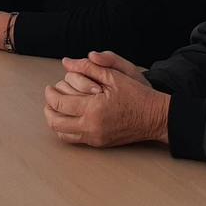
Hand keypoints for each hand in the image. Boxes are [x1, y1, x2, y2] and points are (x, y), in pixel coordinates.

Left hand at [43, 57, 169, 147]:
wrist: (156, 117)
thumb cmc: (137, 94)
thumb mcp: (114, 75)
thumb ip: (88, 67)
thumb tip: (66, 62)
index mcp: (93, 109)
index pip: (59, 104)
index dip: (50, 94)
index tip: (50, 87)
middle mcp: (92, 127)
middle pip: (55, 122)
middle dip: (48, 108)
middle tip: (50, 97)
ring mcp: (96, 138)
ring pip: (62, 134)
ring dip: (55, 120)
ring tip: (57, 108)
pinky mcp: (100, 143)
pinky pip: (75, 139)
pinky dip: (66, 129)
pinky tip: (69, 117)